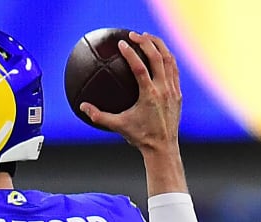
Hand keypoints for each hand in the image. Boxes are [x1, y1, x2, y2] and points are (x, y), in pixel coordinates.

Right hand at [79, 32, 181, 154]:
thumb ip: (99, 116)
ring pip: (169, 60)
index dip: (130, 53)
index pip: (139, 67)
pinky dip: (167, 58)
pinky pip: (174, 69)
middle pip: (157, 57)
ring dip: (159, 46)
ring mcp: (173, 90)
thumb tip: (82, 107)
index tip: (122, 43)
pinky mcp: (177, 93)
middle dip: (146, 42)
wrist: (163, 147)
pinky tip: (160, 54)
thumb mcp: (118, 126)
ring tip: (148, 38)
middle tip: (134, 35)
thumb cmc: (140, 137)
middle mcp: (163, 89)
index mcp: (149, 95)